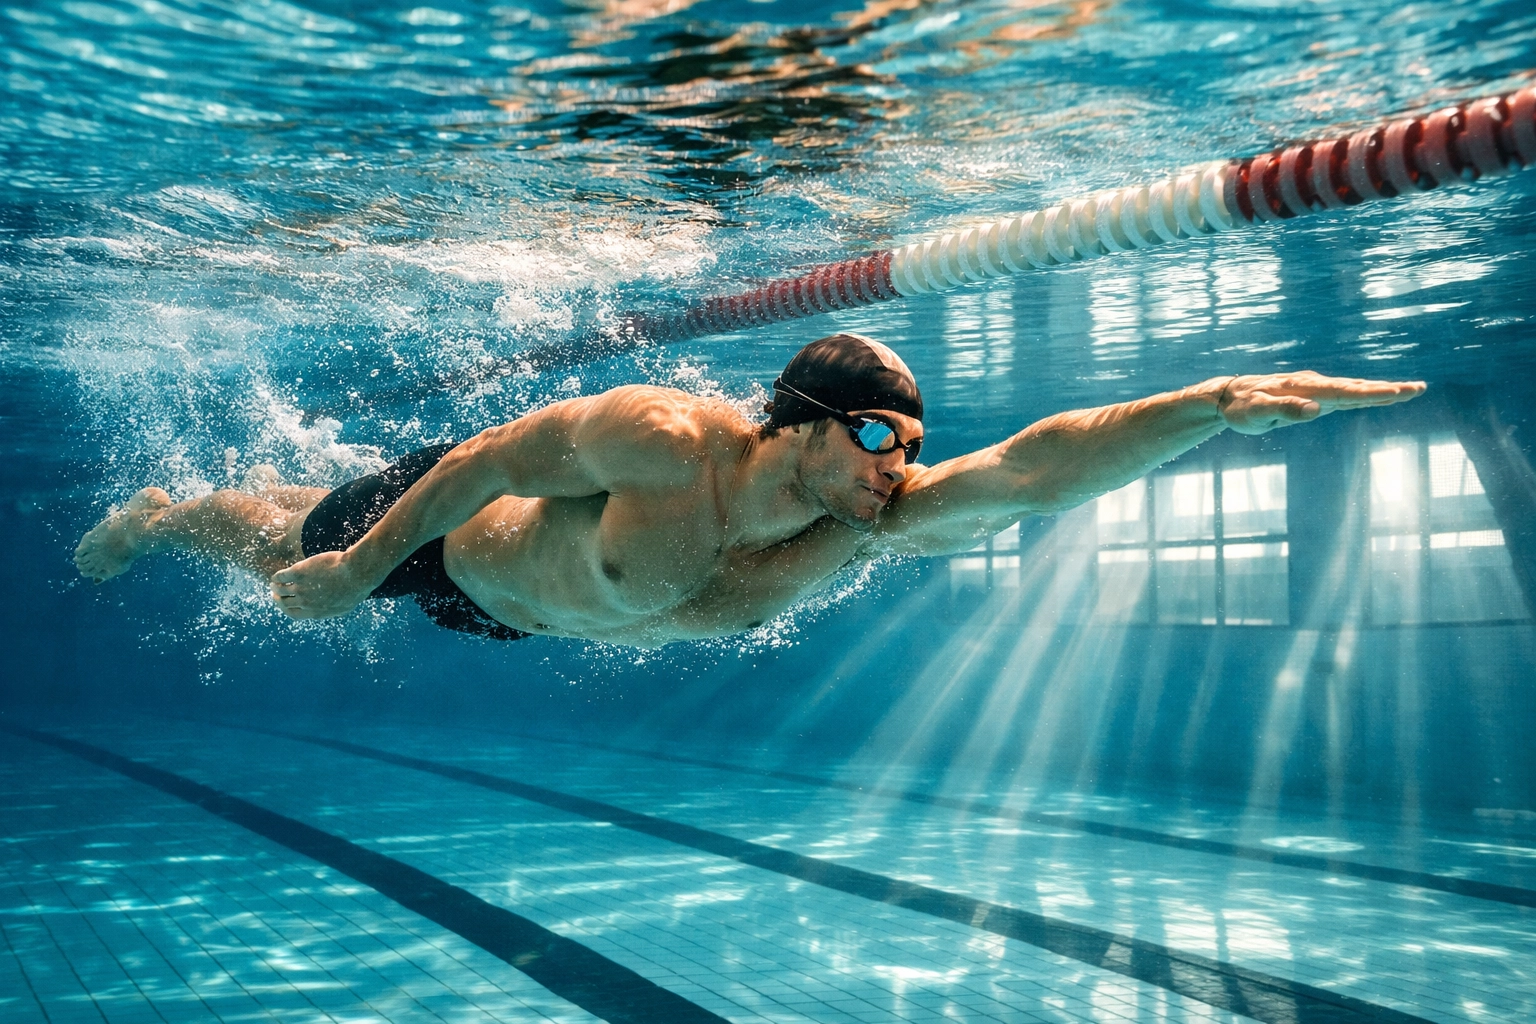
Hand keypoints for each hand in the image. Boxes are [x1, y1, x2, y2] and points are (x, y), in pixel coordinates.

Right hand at [270, 550, 375, 618]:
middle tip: (275, 594)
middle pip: (285, 603)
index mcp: (316, 612)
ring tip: (273, 583)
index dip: (287, 610)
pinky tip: (276, 576)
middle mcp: (305, 603)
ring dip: (275, 588)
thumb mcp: (344, 606)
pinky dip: (276, 577)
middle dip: (279, 600)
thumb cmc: (356, 588)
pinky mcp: (299, 573)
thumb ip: (332, 609)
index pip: (295, 615)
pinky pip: (281, 577)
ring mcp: (301, 588)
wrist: (356, 574)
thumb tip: (327, 608)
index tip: (285, 605)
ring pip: (281, 590)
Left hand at [1218, 371, 1424, 434]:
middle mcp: (1313, 384)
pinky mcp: (1314, 394)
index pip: (1343, 392)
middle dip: (1387, 389)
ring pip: (1353, 389)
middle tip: (1419, 389)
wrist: (1229, 396)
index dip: (1371, 393)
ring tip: (1411, 390)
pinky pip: (1345, 393)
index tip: (1397, 392)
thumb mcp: (1257, 413)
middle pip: (1356, 387)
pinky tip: (1381, 395)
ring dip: (1382, 390)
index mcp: (1303, 388)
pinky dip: (1365, 394)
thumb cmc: (1241, 408)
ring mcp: (1315, 388)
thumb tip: (1315, 409)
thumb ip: (1284, 411)